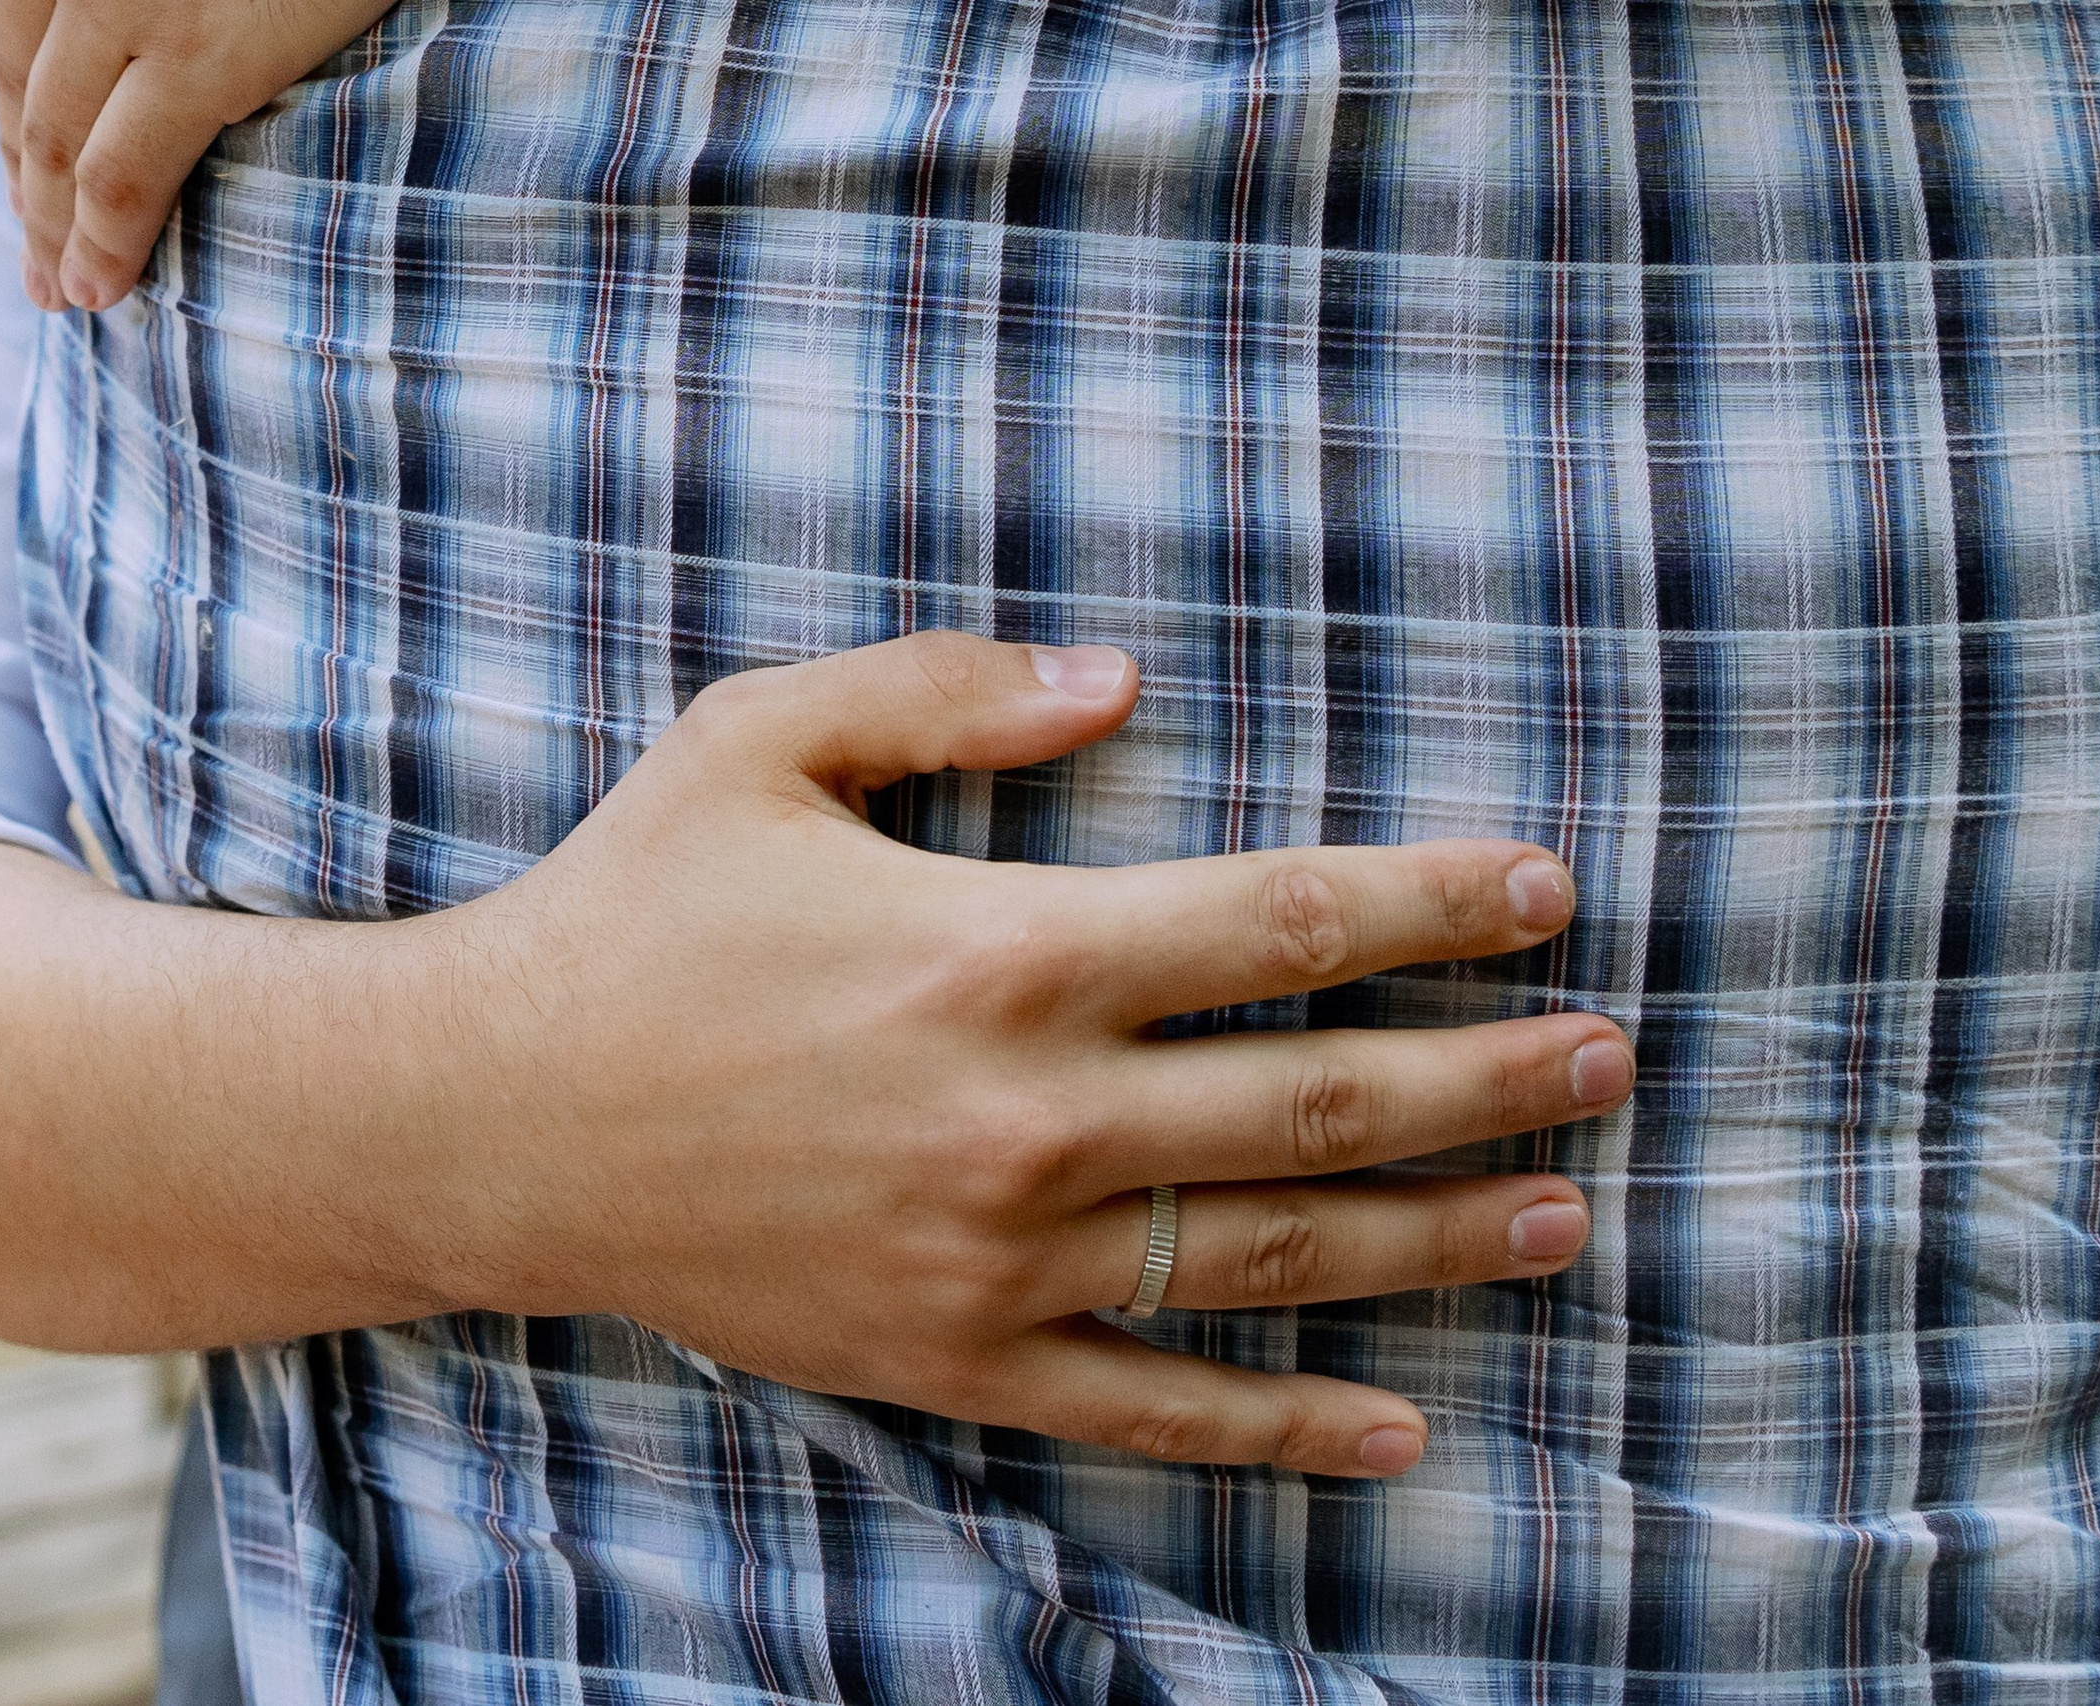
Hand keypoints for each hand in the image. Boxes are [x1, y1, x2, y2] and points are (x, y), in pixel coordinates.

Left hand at [0, 0, 482, 309]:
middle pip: (8, 39)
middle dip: (15, 120)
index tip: (12, 42)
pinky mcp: (197, 53)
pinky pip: (122, 172)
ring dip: (43, 204)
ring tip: (57, 266)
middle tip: (31, 183)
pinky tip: (97, 280)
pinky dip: (97, 237)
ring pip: (51, 121)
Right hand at [416, 636, 1631, 1473]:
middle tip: (1611, 1057)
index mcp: (1002, 949)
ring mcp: (999, 1258)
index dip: (1428, 900)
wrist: (488, 1121)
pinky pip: (1155, 1407)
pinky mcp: (955, 1359)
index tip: (1540, 888)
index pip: (1280, 920)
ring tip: (1564, 1215)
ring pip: (1270, 1251)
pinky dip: (1287, 1423)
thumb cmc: (634, 905)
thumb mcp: (764, 737)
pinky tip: (1400, 1422)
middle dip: (1485, 1075)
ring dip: (1435, 1236)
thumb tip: (1124, 675)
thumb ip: (950, 693)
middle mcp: (1028, 1116)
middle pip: (1317, 1097)